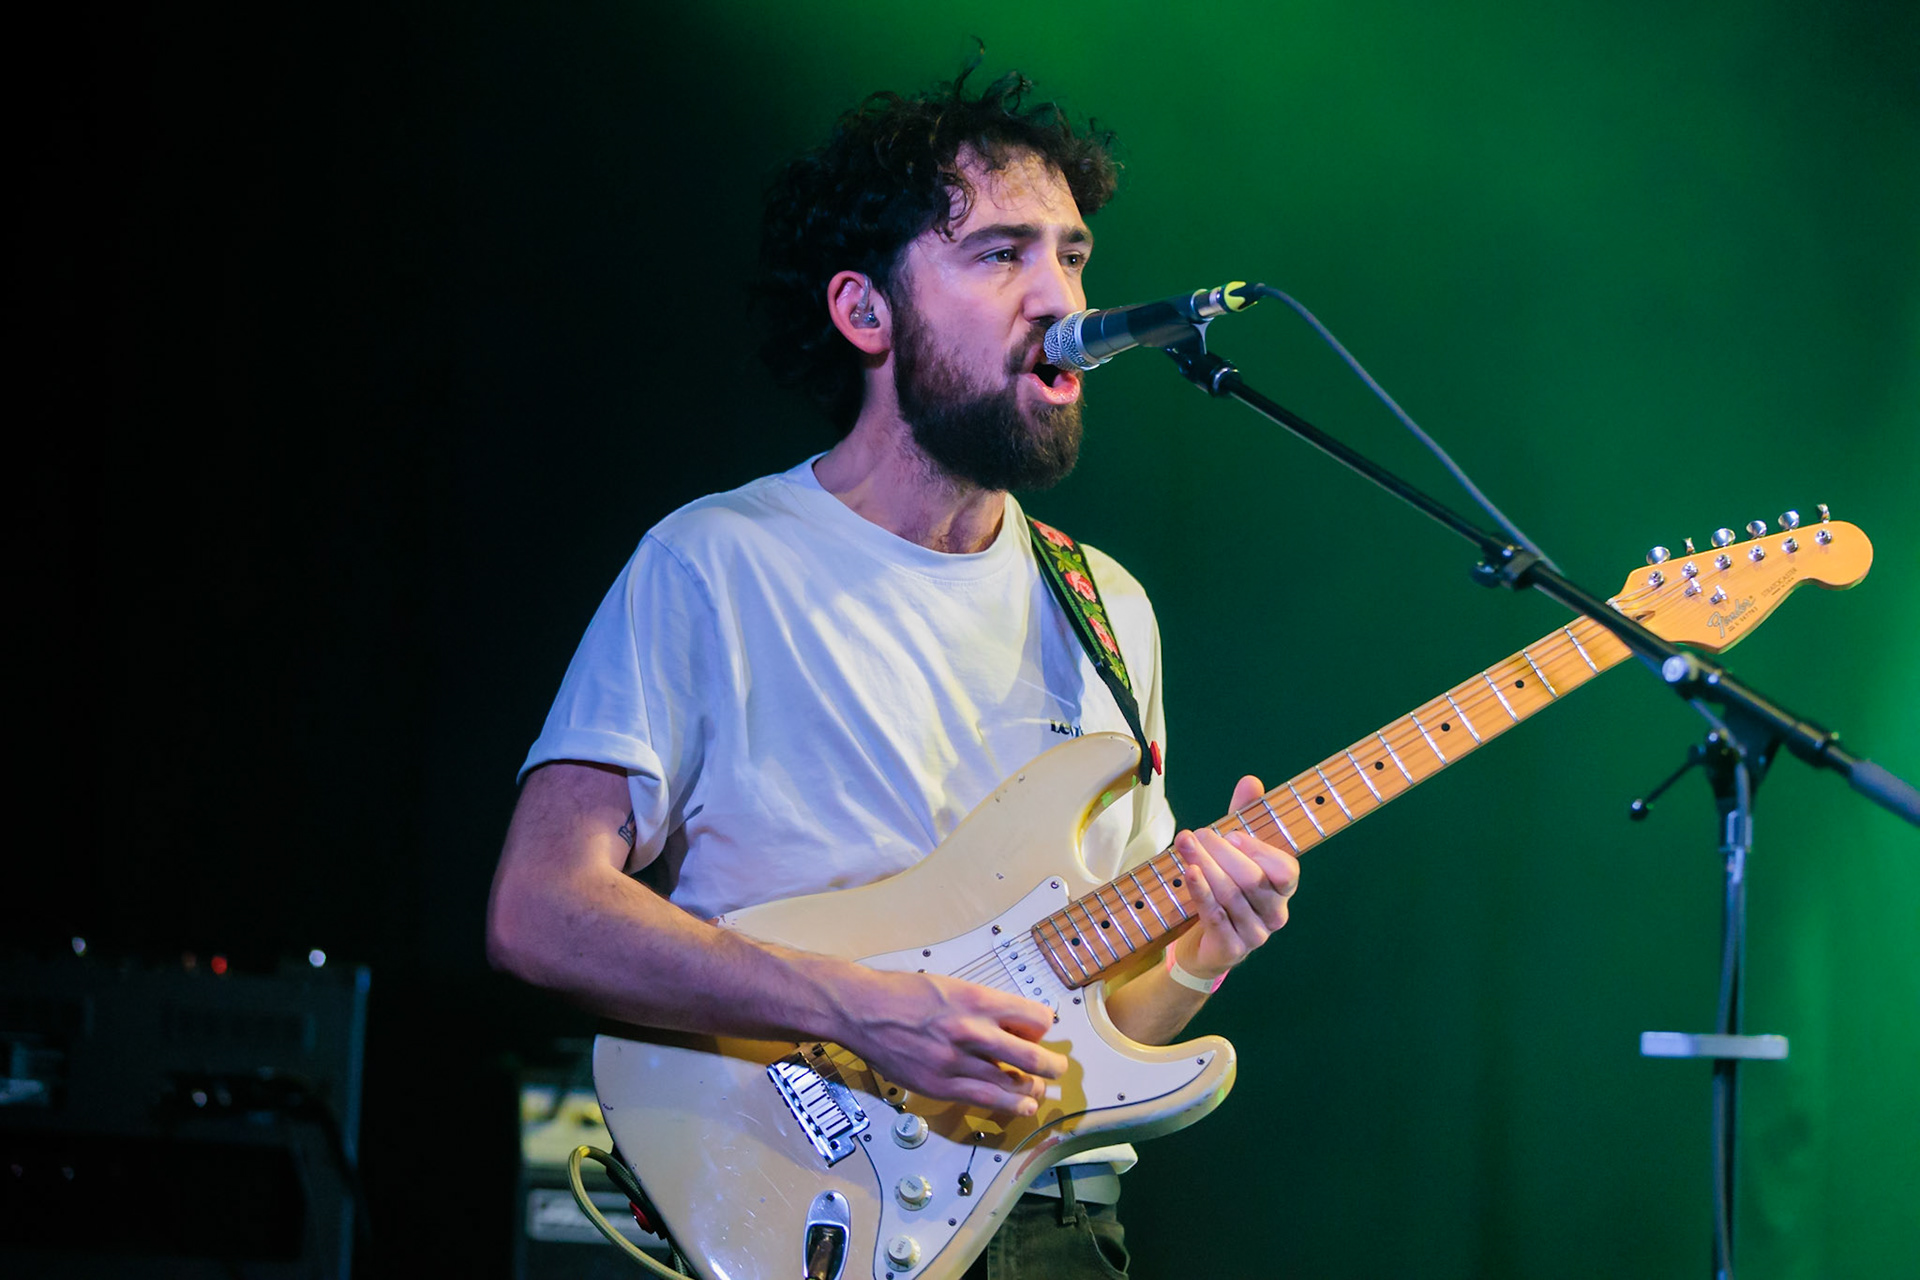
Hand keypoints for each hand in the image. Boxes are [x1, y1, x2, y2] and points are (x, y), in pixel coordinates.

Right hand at [834, 968, 1067, 1115]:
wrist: (862, 1010)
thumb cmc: (903, 992)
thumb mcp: (951, 985)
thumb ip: (982, 1005)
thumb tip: (1010, 1024)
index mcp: (978, 999)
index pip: (1036, 1018)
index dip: (1043, 1027)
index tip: (1039, 1032)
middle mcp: (973, 1031)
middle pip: (1032, 1056)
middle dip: (1052, 1065)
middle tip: (1057, 1068)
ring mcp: (957, 1061)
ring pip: (1013, 1084)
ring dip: (1033, 1090)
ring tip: (1040, 1092)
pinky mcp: (940, 1085)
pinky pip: (985, 1099)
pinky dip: (1010, 1105)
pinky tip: (1022, 1106)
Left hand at [1173, 774, 1300, 980]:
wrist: (1208, 942)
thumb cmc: (1227, 889)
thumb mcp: (1236, 852)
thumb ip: (1245, 817)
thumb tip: (1251, 781)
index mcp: (1284, 890)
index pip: (1286, 871)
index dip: (1259, 851)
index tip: (1232, 834)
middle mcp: (1275, 914)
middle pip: (1253, 880)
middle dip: (1222, 853)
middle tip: (1197, 835)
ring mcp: (1255, 934)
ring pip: (1231, 896)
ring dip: (1205, 866)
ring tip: (1185, 844)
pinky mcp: (1231, 947)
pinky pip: (1215, 915)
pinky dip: (1200, 890)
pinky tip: (1189, 871)